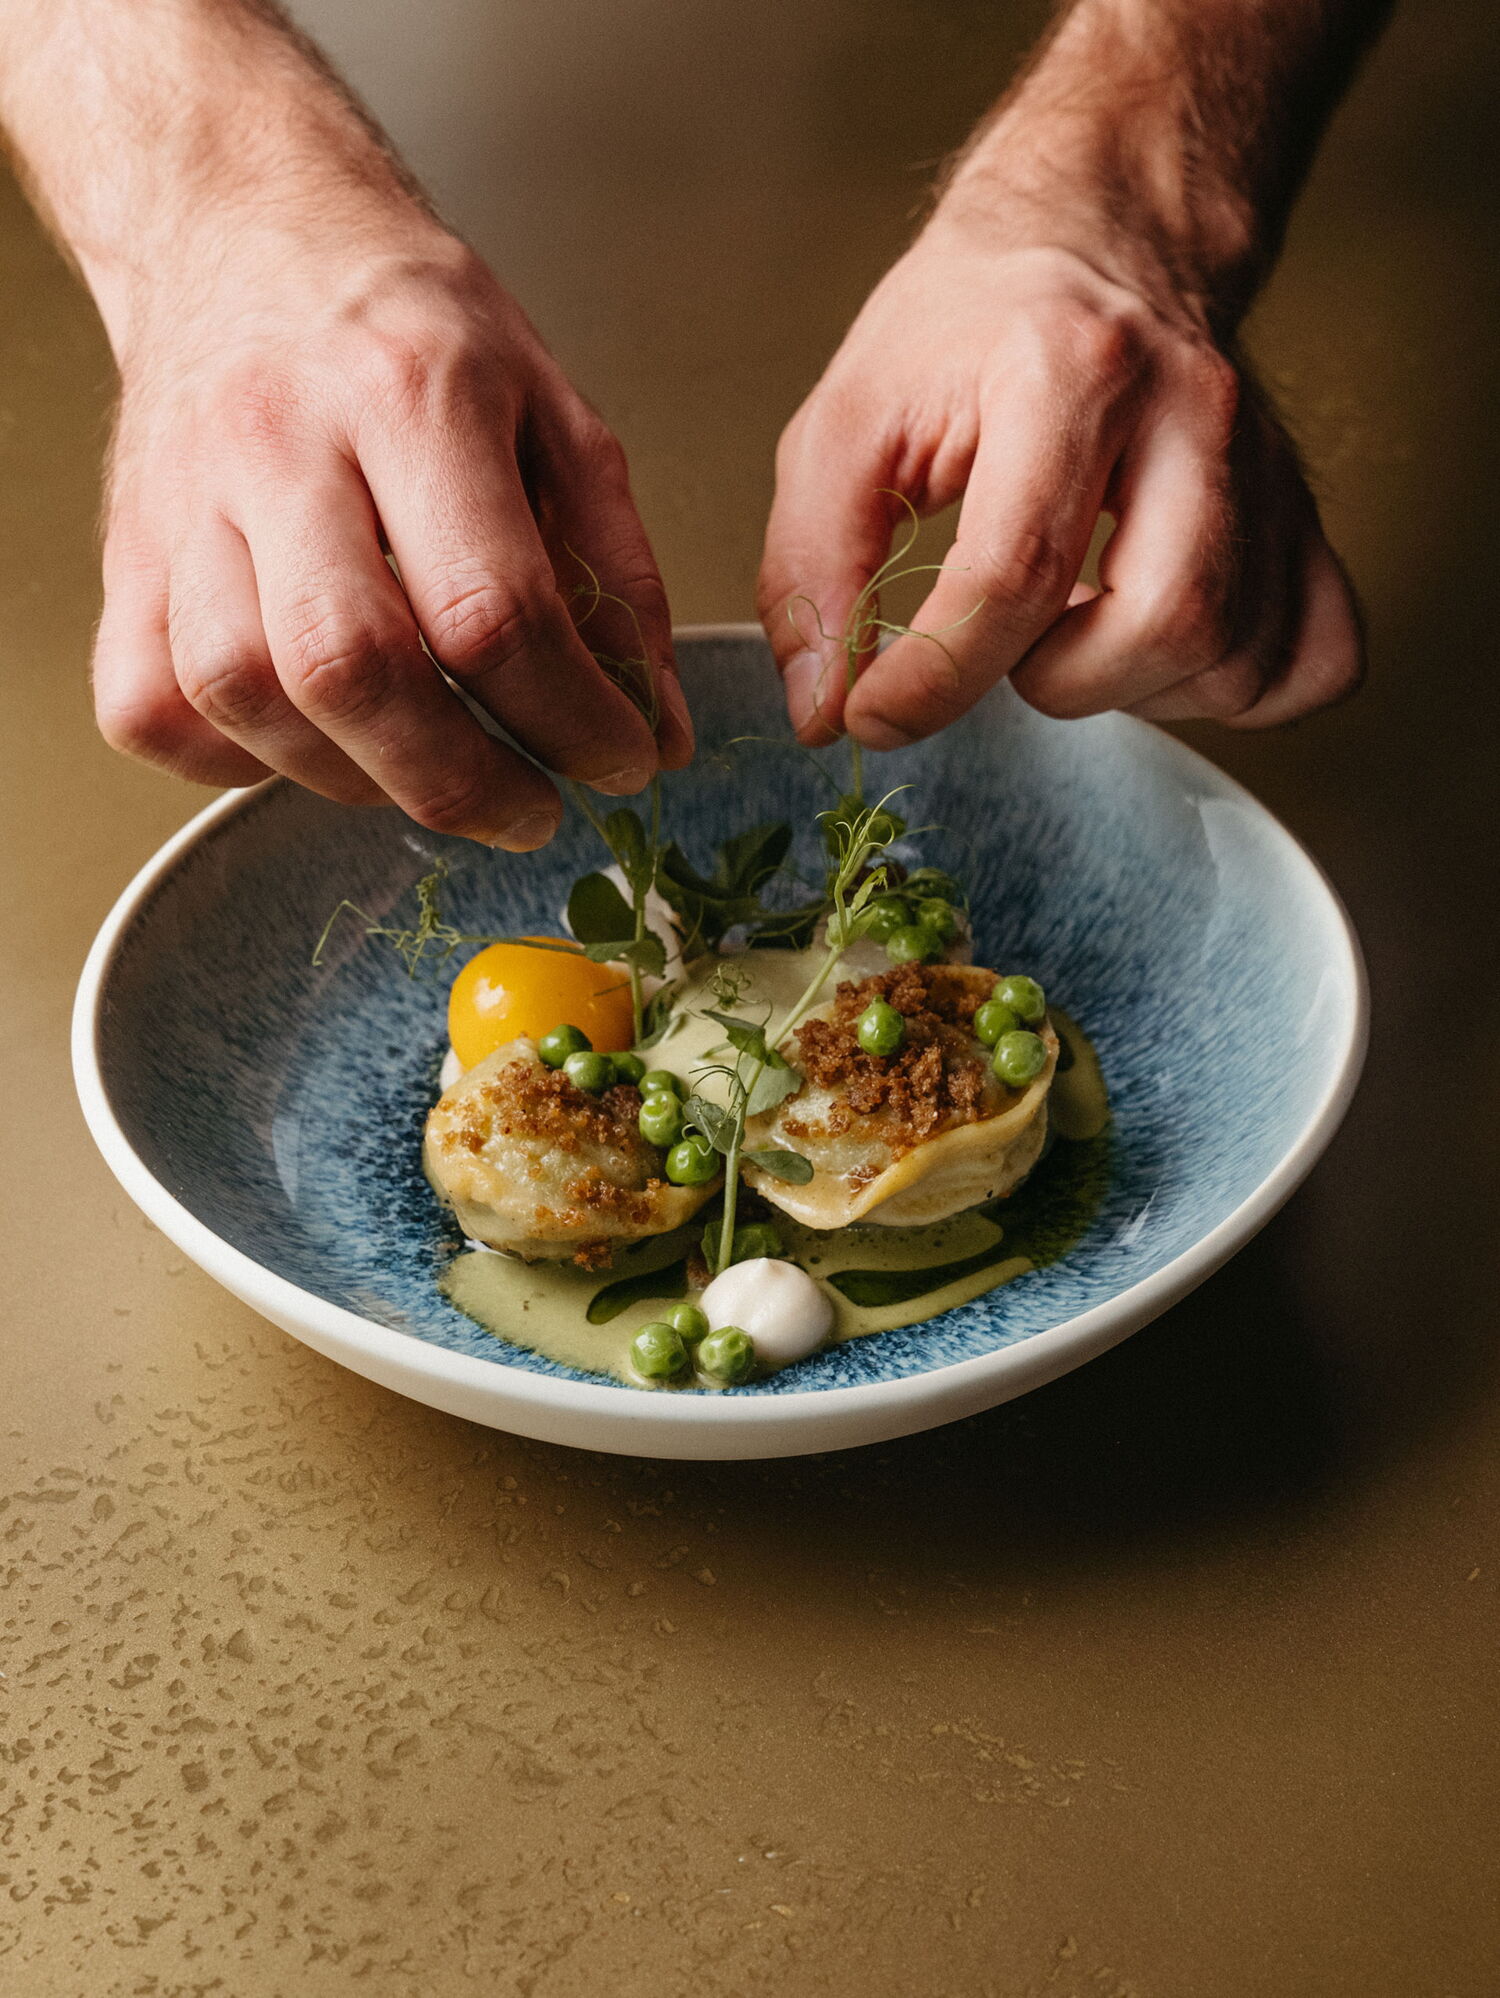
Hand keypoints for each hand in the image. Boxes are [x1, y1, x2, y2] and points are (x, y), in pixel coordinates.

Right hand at [96, 232, 691, 846]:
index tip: (621, 762)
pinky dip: (236, 760)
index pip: (492, 608)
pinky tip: (314, 737)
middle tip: (531, 812)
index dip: (570, 719)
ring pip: (242, 695)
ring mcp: (182, 501)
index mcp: (411, 393)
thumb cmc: (411, 328)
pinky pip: (153, 706)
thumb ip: (617, 580)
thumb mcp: (556, 416)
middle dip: (461, 781)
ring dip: (355, 777)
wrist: (244, 230)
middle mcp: (279, 442)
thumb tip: (659, 736)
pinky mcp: (123, 554)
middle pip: (353, 668)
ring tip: (431, 768)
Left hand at [759, 152, 1363, 747]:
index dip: (934, 677)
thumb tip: (822, 708)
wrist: (1099, 227)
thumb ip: (813, 568)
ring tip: (1066, 632)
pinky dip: (1228, 691)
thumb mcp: (849, 420)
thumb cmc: (971, 325)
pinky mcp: (1305, 517)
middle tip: (1001, 643)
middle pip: (1168, 621)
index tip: (871, 714)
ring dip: (1129, 690)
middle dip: (1057, 681)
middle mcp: (1197, 412)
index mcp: (1073, 369)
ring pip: (1236, 656)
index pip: (1017, 573)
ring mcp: (1269, 468)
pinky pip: (1311, 659)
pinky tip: (1151, 647)